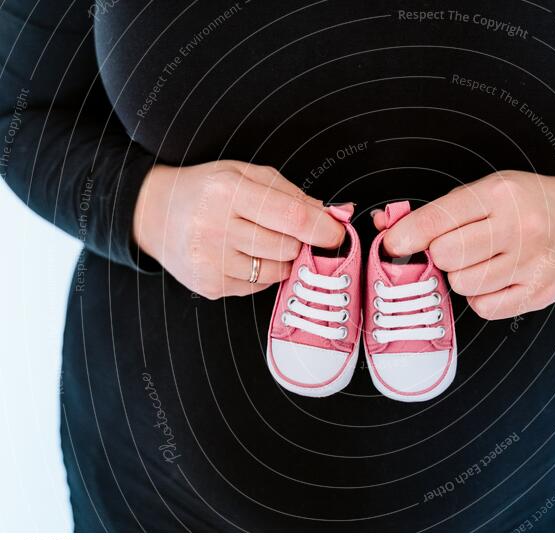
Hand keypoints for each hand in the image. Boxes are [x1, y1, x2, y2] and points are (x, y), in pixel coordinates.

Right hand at [133, 160, 343, 298]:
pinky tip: (241, 254)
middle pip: (288, 247)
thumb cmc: (207, 190)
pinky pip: (259, 286)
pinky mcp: (210, 286)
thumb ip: (292, 194)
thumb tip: (337, 214)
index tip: (338, 233)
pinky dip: (261, 272)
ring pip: (277, 271)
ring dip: (281, 258)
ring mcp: (211, 262)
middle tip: (285, 230)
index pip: (291, 216)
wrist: (154, 213)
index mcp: (228, 192)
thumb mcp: (246, 175)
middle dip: (298, 241)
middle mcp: (216, 228)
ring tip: (258, 239)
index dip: (322, 228)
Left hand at [374, 171, 554, 319]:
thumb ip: (439, 211)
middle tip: (453, 248)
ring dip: (460, 276)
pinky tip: (493, 279)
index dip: (406, 236)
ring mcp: (531, 263)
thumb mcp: (486, 191)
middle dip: (440, 255)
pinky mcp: (538, 293)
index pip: (437, 220)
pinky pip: (483, 307)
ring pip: (462, 284)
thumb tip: (388, 230)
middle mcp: (518, 227)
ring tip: (480, 261)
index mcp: (498, 195)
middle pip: (445, 256)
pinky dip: (480, 297)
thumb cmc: (525, 204)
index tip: (393, 244)